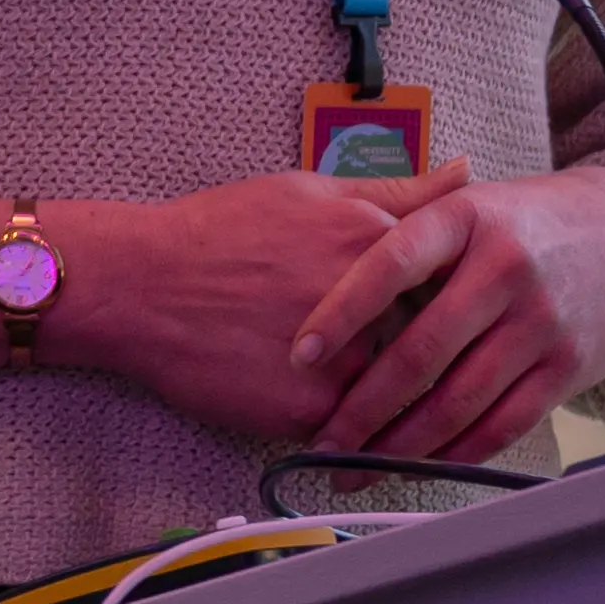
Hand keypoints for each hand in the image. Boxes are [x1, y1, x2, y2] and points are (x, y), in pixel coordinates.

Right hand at [34, 172, 423, 439]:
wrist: (137, 285)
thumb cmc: (217, 233)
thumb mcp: (311, 194)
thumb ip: (398, 191)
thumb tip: (468, 170)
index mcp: (382, 247)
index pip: (453, 289)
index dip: (440, 304)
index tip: (422, 310)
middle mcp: (374, 305)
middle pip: (430, 346)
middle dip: (416, 357)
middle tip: (381, 355)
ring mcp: (344, 363)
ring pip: (396, 398)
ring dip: (386, 402)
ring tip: (352, 390)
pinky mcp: (310, 411)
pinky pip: (353, 432)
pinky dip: (344, 428)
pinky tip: (314, 407)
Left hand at [283, 168, 604, 464]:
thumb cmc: (517, 224)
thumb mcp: (463, 204)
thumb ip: (397, 224)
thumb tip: (313, 254)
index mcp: (465, 219)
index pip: (393, 264)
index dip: (342, 311)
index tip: (301, 356)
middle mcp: (506, 268)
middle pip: (423, 350)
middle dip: (363, 407)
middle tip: (321, 441)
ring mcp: (541, 321)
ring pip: (460, 399)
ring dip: (401, 444)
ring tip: (358, 467)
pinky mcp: (569, 366)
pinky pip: (505, 423)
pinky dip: (456, 453)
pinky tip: (419, 466)